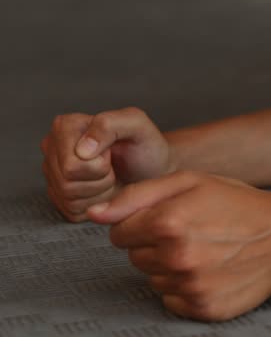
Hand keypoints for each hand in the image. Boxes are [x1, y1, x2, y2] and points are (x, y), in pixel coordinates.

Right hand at [40, 107, 174, 222]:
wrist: (151, 169)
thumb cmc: (144, 146)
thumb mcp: (136, 124)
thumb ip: (109, 124)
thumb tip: (82, 149)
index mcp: (65, 126)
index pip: (71, 165)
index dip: (99, 165)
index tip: (111, 153)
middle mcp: (53, 147)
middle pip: (67, 183)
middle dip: (100, 180)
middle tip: (113, 167)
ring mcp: (53, 173)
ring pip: (69, 198)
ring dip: (99, 192)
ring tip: (110, 176)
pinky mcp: (59, 197)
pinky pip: (71, 211)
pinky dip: (94, 205)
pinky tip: (104, 189)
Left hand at [86, 170, 270, 320]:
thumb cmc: (236, 203)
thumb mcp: (189, 182)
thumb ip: (136, 196)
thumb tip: (94, 214)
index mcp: (168, 222)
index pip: (118, 233)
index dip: (140, 223)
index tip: (167, 218)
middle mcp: (175, 258)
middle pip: (133, 257)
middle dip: (153, 245)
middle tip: (189, 232)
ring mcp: (189, 287)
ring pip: (152, 280)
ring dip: (168, 267)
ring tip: (202, 250)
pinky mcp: (202, 309)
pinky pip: (171, 301)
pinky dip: (183, 289)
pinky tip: (208, 271)